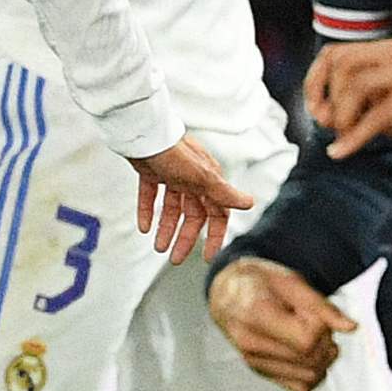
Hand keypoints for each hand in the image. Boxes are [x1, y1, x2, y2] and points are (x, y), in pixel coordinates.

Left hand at [129, 137, 249, 261]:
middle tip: (175, 257)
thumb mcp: (202, 177)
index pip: (217, 214)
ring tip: (158, 246)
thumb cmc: (174, 152)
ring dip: (166, 229)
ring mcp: (172, 175)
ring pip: (171, 208)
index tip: (207, 256)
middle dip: (184, 238)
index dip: (214, 236)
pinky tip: (144, 227)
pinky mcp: (151, 171)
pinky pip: (151, 196)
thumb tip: (249, 202)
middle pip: (192, 215)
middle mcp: (192, 179)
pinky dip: (147, 212)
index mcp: (208, 180)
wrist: (142, 132)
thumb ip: (224, 193)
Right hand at [206, 256, 357, 390]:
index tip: (313, 311)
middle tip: (317, 321)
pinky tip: (310, 351)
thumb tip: (351, 328)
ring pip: (309, 376)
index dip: (321, 328)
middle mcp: (251, 343)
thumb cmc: (259, 281)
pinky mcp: (262, 373)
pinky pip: (301, 387)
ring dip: (323, 357)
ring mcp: (255, 362)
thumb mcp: (291, 280)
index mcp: (256, 315)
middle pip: (310, 360)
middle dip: (325, 341)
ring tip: (312, 333)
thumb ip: (322, 306)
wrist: (227, 292)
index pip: (306, 341)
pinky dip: (314, 372)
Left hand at [305, 38, 391, 156]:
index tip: (314, 106)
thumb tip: (320, 115)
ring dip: (341, 116)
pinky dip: (354, 137)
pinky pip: (375, 116)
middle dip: (326, 96)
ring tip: (343, 136)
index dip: (316, 78)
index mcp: (390, 49)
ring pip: (355, 85)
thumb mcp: (390, 104)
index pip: (337, 52)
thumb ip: (359, 105)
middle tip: (329, 124)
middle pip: (343, 64)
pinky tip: (343, 151)